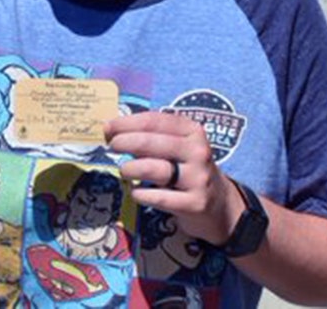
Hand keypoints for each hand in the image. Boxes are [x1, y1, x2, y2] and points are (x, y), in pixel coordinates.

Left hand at [104, 111, 242, 244]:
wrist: (218, 206)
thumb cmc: (188, 170)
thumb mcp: (179, 147)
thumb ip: (152, 137)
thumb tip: (113, 130)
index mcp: (192, 131)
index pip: (155, 121)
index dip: (127, 123)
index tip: (108, 128)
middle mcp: (198, 152)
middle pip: (152, 143)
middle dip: (125, 142)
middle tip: (112, 147)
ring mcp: (198, 178)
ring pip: (154, 169)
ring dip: (130, 169)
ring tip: (124, 171)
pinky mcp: (194, 203)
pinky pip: (158, 197)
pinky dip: (141, 194)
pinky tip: (136, 192)